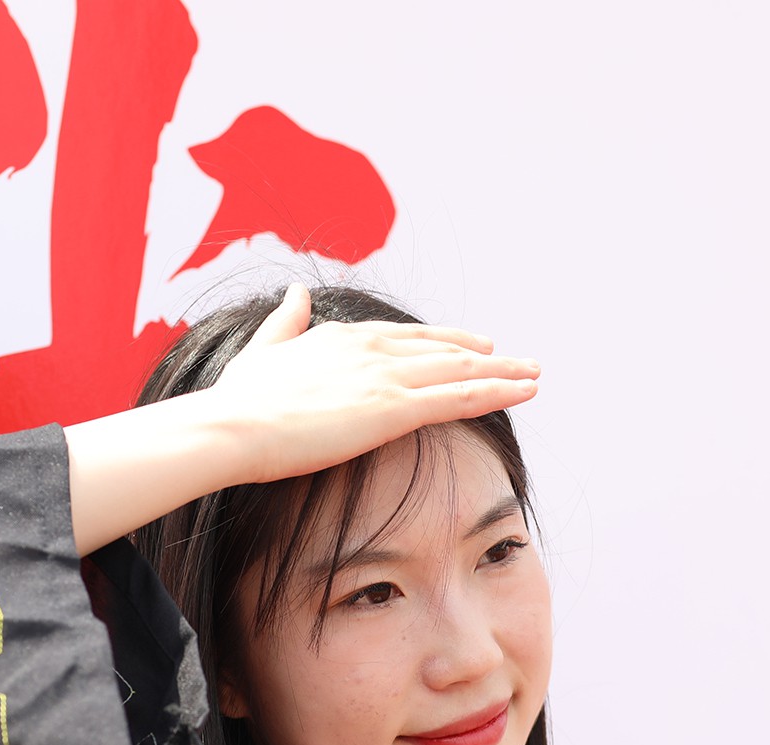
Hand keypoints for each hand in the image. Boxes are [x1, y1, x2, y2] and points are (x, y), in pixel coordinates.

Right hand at [205, 282, 539, 484]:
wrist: (233, 427)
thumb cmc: (239, 402)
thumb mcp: (263, 351)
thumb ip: (286, 322)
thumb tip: (296, 292)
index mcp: (343, 338)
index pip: (406, 337)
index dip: (443, 342)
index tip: (471, 346)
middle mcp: (372, 349)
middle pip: (443, 351)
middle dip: (485, 356)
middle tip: (519, 359)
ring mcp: (386, 377)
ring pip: (461, 372)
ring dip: (504, 372)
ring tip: (535, 375)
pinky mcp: (394, 409)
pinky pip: (460, 399)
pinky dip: (499, 392)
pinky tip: (526, 392)